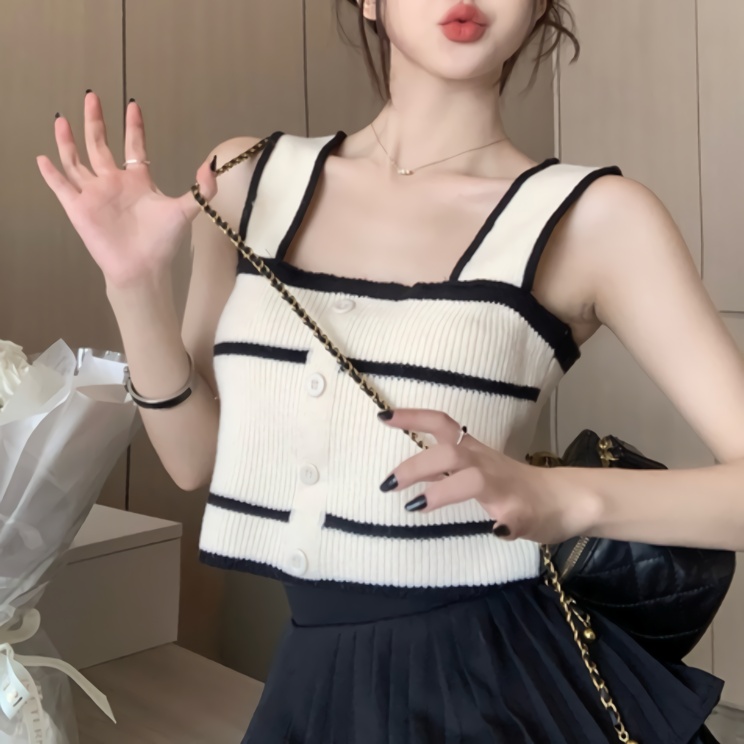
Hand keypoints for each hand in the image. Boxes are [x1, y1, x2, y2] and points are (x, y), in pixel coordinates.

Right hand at [37, 92, 216, 288]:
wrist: (142, 267)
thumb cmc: (162, 242)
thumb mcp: (186, 211)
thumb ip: (201, 190)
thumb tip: (212, 165)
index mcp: (138, 180)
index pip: (134, 146)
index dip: (134, 126)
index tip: (133, 105)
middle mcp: (114, 183)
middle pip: (100, 145)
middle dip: (96, 121)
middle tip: (92, 95)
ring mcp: (94, 194)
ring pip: (76, 161)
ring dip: (67, 141)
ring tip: (61, 119)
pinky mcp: (78, 208)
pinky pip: (61, 187)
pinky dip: (51, 173)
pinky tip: (42, 159)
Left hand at [379, 408, 597, 544]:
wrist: (565, 501)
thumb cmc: (514, 486)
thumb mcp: (474, 472)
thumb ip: (444, 472)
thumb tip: (410, 473)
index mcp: (474, 452)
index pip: (442, 424)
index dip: (413, 417)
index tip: (382, 417)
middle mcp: (486, 464)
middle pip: (450, 452)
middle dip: (415, 465)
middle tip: (387, 484)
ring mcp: (505, 489)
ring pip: (473, 479)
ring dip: (442, 492)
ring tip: (415, 506)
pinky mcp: (522, 514)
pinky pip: (510, 519)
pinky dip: (501, 526)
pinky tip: (496, 531)